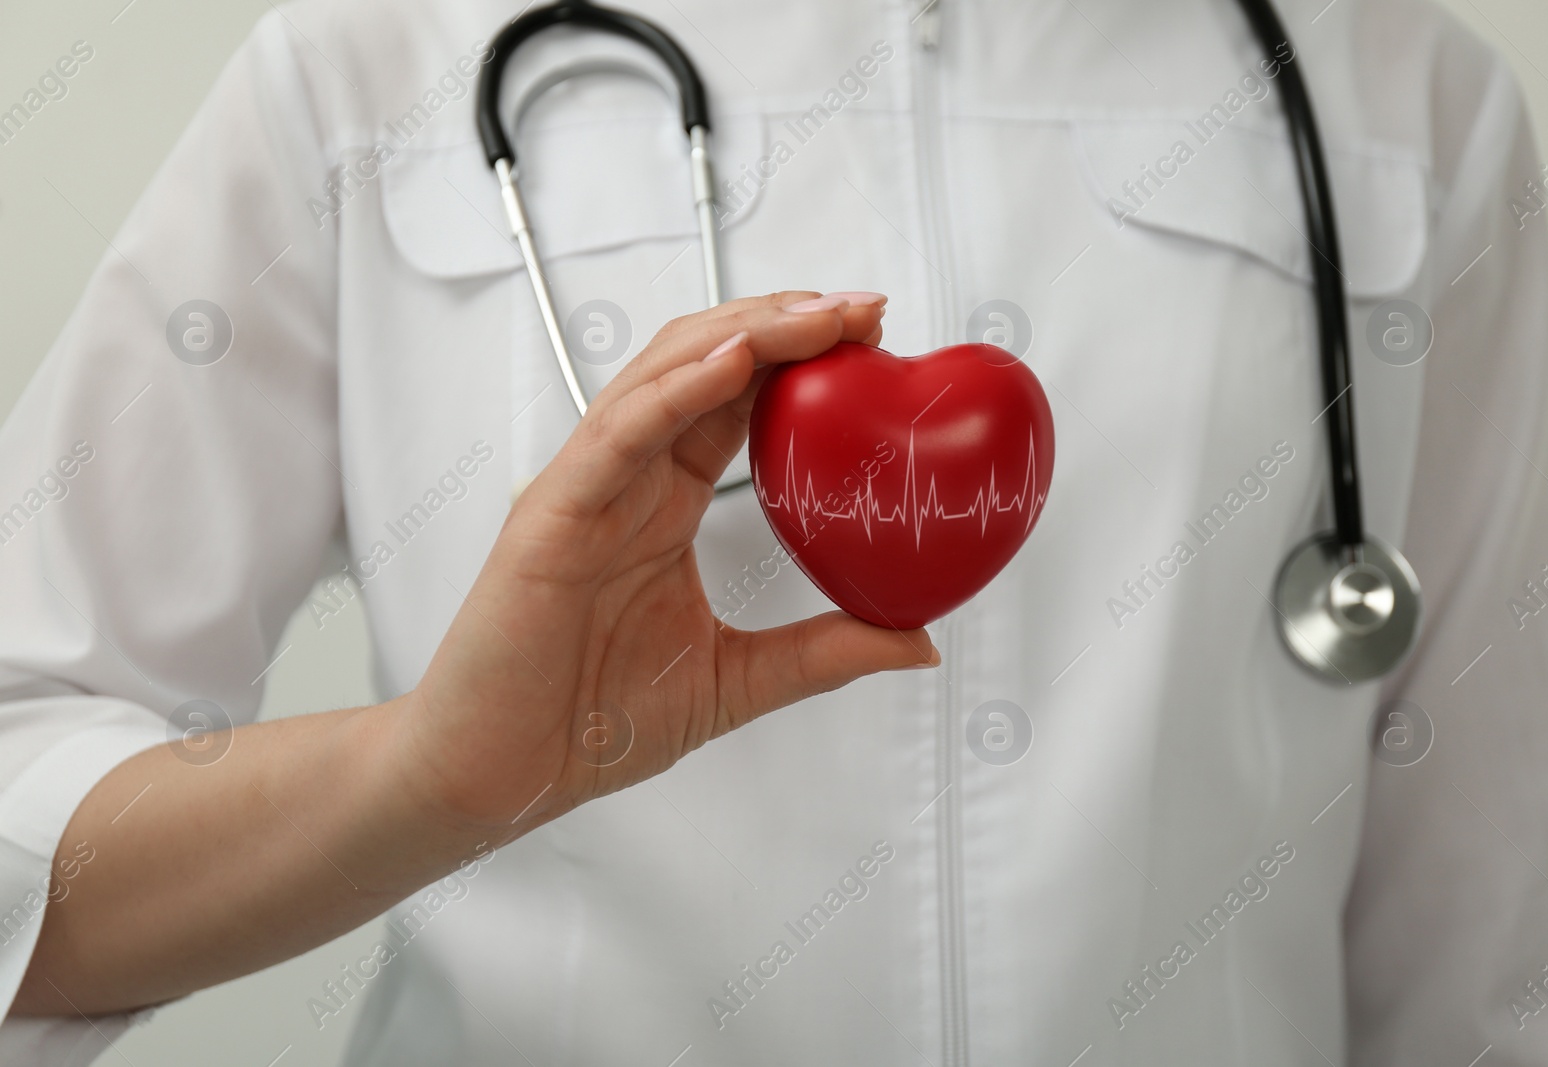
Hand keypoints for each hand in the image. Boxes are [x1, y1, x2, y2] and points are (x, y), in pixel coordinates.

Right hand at [394, 292, 940, 833]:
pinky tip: (735, 360)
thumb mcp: (738, 680)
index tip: (874, 338)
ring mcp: (589, 488)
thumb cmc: (591, 724)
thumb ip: (823, 654)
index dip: (803, 359)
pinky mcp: (553, 512)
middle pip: (707, 364)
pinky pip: (619, 432)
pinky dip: (676, 390)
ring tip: (817, 315)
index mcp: (664, 504)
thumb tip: (920, 645)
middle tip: (863, 309)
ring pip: (664, 376)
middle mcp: (629, 480)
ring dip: (744, 333)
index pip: (740, 400)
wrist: (502, 775)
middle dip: (786, 322)